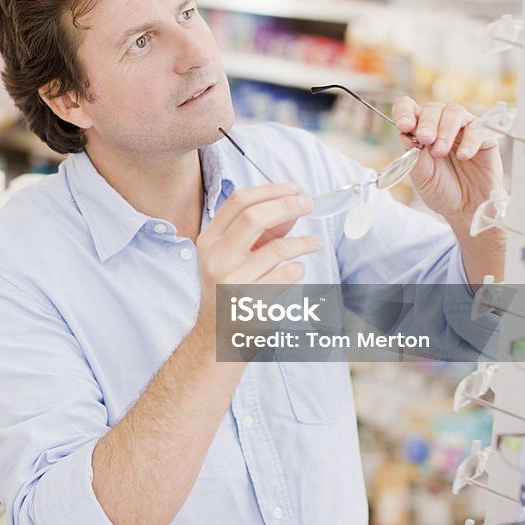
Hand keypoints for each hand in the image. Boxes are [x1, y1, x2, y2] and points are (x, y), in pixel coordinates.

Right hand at [195, 183, 321, 335]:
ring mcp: (232, 280)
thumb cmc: (230, 289)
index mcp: (210, 239)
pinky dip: (297, 269)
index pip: (238, 202)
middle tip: (309, 204)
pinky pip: (285, 276)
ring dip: (302, 242)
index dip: (270, 190)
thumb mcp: (236, 255)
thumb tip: (292, 208)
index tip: (294, 189)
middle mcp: (216, 257)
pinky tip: (298, 269)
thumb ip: (262, 232)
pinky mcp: (251, 301)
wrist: (217, 335)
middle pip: (254, 217)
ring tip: (314, 243)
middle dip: (287, 205)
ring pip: (276, 248)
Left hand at [393, 97, 503, 221]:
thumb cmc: (441, 190)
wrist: (466, 208)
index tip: (404, 126)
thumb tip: (406, 135)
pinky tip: (464, 156)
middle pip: (433, 108)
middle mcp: (441, 126)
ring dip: (445, 130)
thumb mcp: (420, 176)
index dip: (404, 111)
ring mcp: (463, 129)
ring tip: (441, 152)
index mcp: (420, 132)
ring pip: (454, 112)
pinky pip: (478, 128)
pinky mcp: (484, 137)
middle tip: (425, 140)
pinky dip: (470, 140)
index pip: (408, 108)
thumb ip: (414, 155)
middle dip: (427, 123)